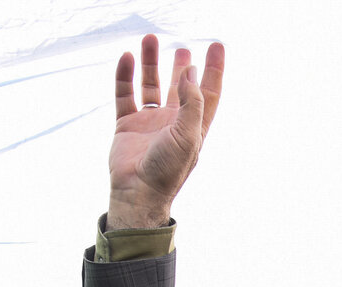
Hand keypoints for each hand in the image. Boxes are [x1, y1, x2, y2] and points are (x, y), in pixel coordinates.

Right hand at [107, 35, 224, 228]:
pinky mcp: (127, 125)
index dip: (213, 69)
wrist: (137, 192)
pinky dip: (125, 76)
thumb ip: (191, 102)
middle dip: (182, 66)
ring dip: (151, 63)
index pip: (207, 92)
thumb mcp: (188, 135)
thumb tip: (190, 70)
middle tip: (183, 47)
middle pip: (179, 87)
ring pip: (151, 85)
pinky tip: (127, 58)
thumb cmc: (168, 170)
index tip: (216, 46)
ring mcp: (149, 122)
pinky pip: (125, 94)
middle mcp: (172, 122)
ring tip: (150, 40)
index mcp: (193, 126)